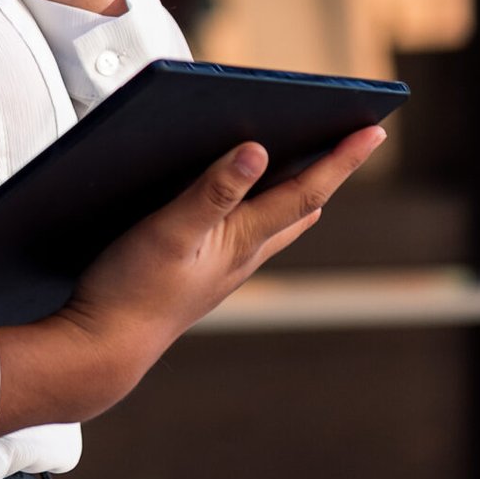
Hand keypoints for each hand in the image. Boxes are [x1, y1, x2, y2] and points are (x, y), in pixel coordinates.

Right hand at [0, 124, 388, 435]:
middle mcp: (243, 255)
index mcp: (243, 240)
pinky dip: (259, 208)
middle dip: (328, 171)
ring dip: (296, 190)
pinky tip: (242, 203)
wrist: (103, 347)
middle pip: (301, 207)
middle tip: (352, 140)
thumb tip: (258, 151)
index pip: (306, 191)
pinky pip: (246, 235)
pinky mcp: (200, 275)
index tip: (376, 130)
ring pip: (276, 224)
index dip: (342, 159)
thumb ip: (212, 191)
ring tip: (309, 162)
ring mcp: (223, 269)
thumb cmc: (132, 290)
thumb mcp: (169, 232)